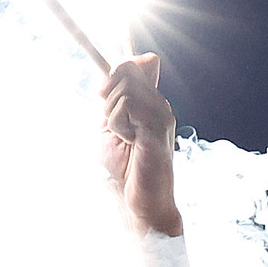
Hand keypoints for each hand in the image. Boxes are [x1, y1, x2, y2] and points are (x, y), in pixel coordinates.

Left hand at [102, 53, 181, 235]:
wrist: (137, 202)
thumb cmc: (122, 171)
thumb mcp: (108, 128)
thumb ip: (111, 100)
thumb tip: (114, 72)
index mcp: (149, 104)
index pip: (140, 64)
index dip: (118, 70)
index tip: (104, 94)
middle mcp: (159, 104)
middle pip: (127, 70)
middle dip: (108, 94)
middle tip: (115, 125)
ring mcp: (162, 113)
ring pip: (124, 88)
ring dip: (113, 116)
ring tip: (125, 139)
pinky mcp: (159, 125)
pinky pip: (128, 106)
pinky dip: (119, 125)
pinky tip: (131, 143)